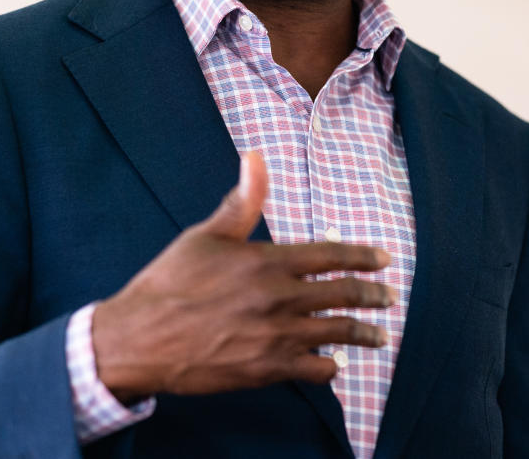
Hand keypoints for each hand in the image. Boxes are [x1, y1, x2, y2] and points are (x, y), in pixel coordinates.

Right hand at [92, 152, 395, 402]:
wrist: (140, 340)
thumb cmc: (169, 283)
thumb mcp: (205, 235)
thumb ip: (242, 200)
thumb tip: (255, 156)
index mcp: (267, 261)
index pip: (331, 255)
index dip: (362, 257)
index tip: (384, 260)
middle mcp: (279, 299)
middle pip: (343, 295)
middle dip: (372, 295)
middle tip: (388, 297)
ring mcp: (276, 337)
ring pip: (337, 334)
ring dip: (363, 333)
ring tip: (378, 335)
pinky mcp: (266, 370)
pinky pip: (314, 371)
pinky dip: (330, 368)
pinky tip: (334, 365)